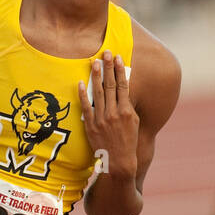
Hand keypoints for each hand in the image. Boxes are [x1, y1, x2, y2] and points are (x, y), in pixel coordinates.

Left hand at [78, 51, 138, 178]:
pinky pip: (86, 107)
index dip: (119, 70)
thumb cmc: (128, 141)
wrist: (118, 161)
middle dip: (107, 67)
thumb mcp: (134, 123)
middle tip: (105, 52)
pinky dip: (83, 94)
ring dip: (96, 76)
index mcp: (127, 111)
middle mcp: (114, 113)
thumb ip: (128, 105)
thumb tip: (124, 89)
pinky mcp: (91, 126)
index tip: (118, 57)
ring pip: (98, 93)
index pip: (123, 86)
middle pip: (110, 85)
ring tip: (94, 62)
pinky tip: (81, 83)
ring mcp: (101, 119)